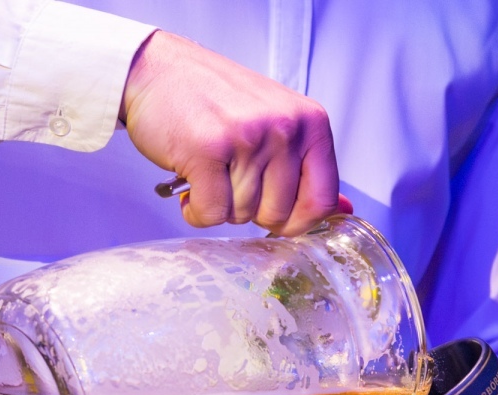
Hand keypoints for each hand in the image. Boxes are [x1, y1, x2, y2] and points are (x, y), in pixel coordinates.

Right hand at [120, 31, 338, 235]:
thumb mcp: (274, 124)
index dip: (297, 221)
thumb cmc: (213, 100)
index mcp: (309, 122)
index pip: (321, 200)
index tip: (276, 215)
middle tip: (231, 180)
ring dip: (219, 206)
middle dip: (250, 210)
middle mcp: (283, 128)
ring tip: (210, 173)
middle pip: (278, 214)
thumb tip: (341, 211)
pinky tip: (191, 187)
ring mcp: (247, 138)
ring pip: (242, 215)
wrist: (156, 71)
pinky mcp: (208, 151)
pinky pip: (211, 213)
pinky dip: (196, 211)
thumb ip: (307, 168)